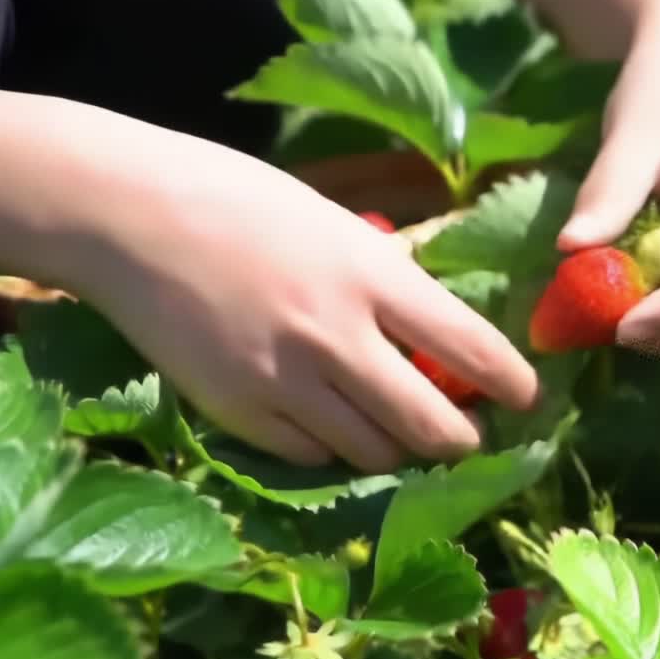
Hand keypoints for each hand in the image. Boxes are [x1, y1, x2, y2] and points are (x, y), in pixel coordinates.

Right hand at [57, 110, 538, 472]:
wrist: (130, 215)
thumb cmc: (236, 200)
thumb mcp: (332, 223)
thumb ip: (384, 279)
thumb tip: (431, 329)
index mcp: (371, 275)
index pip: (469, 346)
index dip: (513, 382)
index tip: (529, 398)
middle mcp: (337, 336)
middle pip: (429, 424)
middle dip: (462, 441)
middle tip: (468, 437)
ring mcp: (285, 380)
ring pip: (373, 453)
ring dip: (398, 451)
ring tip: (400, 436)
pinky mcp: (238, 411)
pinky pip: (310, 458)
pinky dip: (333, 451)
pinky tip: (331, 428)